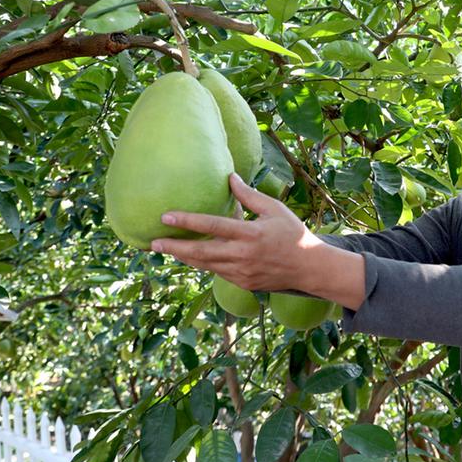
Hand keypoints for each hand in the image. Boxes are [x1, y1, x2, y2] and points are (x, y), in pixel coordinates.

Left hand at [152, 174, 365, 308]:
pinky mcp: (242, 283)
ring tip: (164, 249)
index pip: (213, 226)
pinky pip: (216, 272)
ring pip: (205, 265)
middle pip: (201, 253)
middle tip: (152, 242)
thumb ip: (249, 196)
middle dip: (175, 247)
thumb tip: (229, 177)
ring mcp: (241, 273)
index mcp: (251, 234)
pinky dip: (202, 263)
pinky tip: (189, 256)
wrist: (309, 268)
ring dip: (184, 257)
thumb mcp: (274, 209)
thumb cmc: (293, 233)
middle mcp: (243, 256)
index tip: (166, 216)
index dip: (188, 221)